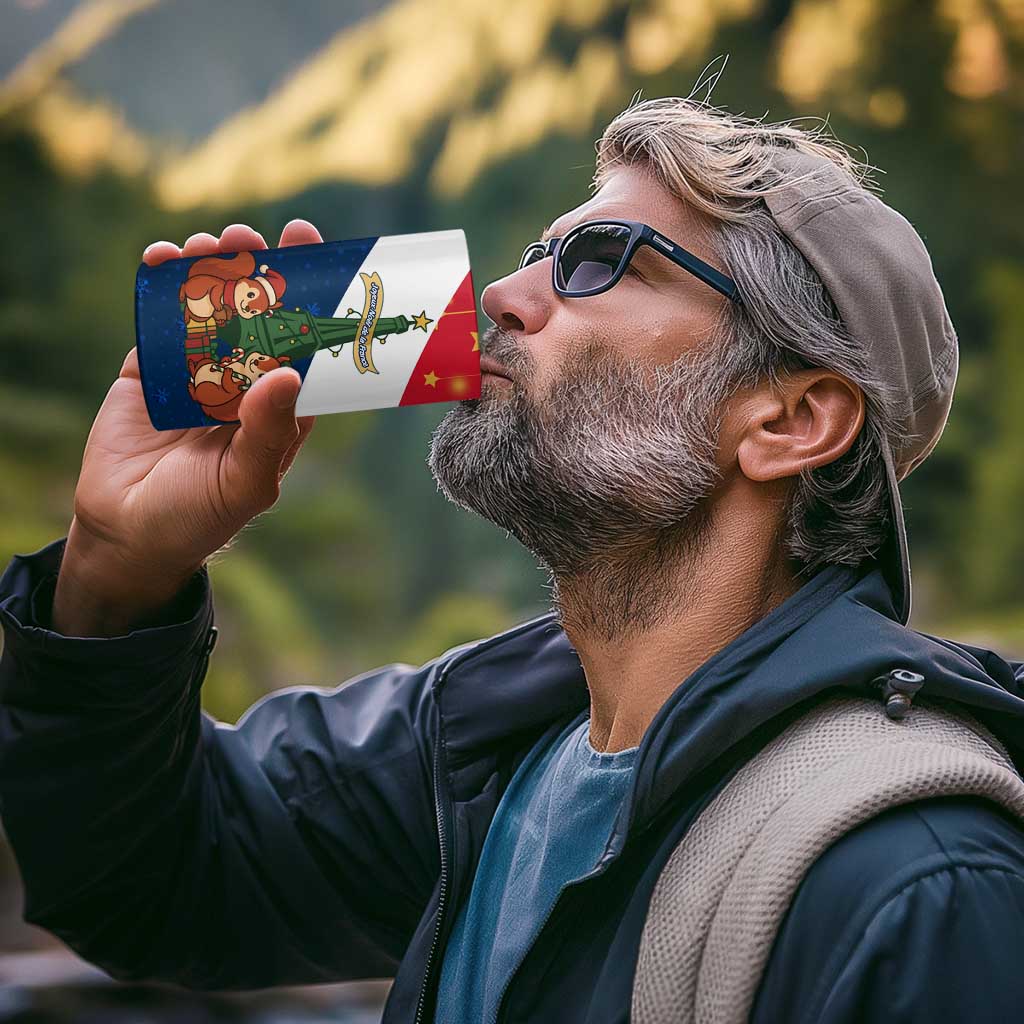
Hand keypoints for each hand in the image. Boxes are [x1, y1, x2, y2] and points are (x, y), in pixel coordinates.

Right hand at [53, 220, 322, 636]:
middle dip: (258, 270)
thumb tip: (288, 373)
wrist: (127, 533)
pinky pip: (160, 319)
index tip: (315, 254)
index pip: (304, 344)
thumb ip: (268, 432)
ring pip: (210, 307)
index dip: (311, 300)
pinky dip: (161, 285)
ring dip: (211, 269)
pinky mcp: (151, 368)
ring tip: (210, 243)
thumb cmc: (200, 516)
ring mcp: (197, 371)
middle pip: (258, 314)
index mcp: (280, 406)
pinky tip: (163, 258)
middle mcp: (244, 382)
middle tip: (255, 236)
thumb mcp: (245, 482)